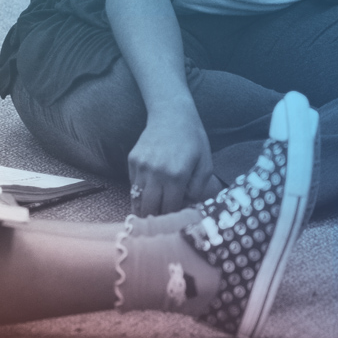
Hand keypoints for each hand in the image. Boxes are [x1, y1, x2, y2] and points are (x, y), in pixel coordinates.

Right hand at [128, 105, 218, 219]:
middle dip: (155, 218)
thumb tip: (187, 207)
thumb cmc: (193, 140)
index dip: (172, 218)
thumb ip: (198, 189)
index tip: (175, 223)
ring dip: (144, 208)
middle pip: (149, 209)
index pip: (169, 209)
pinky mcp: (132, 160)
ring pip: (137, 199)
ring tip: (151, 213)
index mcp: (176, 176)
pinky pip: (133, 185)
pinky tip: (149, 191)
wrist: (172, 114)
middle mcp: (156, 173)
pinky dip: (140, 192)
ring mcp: (141, 166)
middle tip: (161, 223)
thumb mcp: (205, 164)